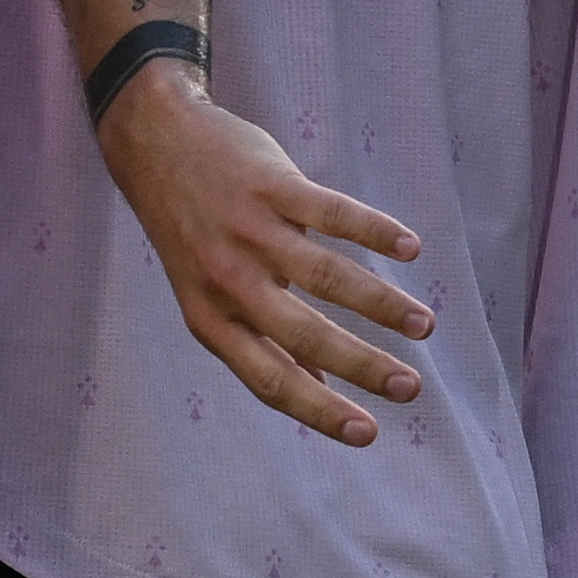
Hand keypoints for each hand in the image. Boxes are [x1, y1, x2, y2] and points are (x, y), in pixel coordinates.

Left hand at [94, 61, 430, 446]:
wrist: (152, 143)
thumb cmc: (190, 231)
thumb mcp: (206, 294)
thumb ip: (258, 340)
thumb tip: (318, 390)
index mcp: (210, 317)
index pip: (268, 380)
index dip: (319, 411)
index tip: (369, 434)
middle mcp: (227, 279)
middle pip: (304, 335)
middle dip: (362, 366)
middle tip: (411, 389)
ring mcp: (248, 229)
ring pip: (326, 275)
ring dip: (381, 304)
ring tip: (424, 326)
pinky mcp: (269, 184)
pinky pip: (332, 212)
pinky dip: (374, 231)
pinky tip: (410, 249)